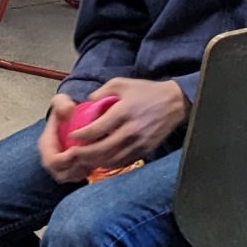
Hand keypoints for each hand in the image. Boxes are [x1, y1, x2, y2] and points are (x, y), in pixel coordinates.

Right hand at [38, 99, 90, 182]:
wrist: (67, 118)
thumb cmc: (63, 111)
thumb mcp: (60, 101)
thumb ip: (62, 103)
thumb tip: (69, 110)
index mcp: (45, 144)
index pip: (52, 161)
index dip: (66, 160)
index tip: (78, 151)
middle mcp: (49, 158)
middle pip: (61, 173)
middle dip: (77, 167)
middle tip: (91, 157)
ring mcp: (58, 167)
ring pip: (70, 178)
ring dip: (82, 170)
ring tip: (93, 159)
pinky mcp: (68, 170)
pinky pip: (77, 178)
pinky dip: (86, 172)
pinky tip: (94, 161)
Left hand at [42, 80, 186, 180]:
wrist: (174, 103)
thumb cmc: (146, 91)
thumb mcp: (120, 83)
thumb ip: (101, 93)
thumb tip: (86, 103)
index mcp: (123, 111)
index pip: (97, 129)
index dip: (82, 135)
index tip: (72, 136)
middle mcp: (131, 129)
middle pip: (103, 149)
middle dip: (85, 154)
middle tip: (73, 154)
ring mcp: (140, 142)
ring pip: (113, 159)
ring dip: (96, 162)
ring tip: (83, 160)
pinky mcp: (146, 150)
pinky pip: (124, 161)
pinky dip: (110, 164)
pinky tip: (101, 161)